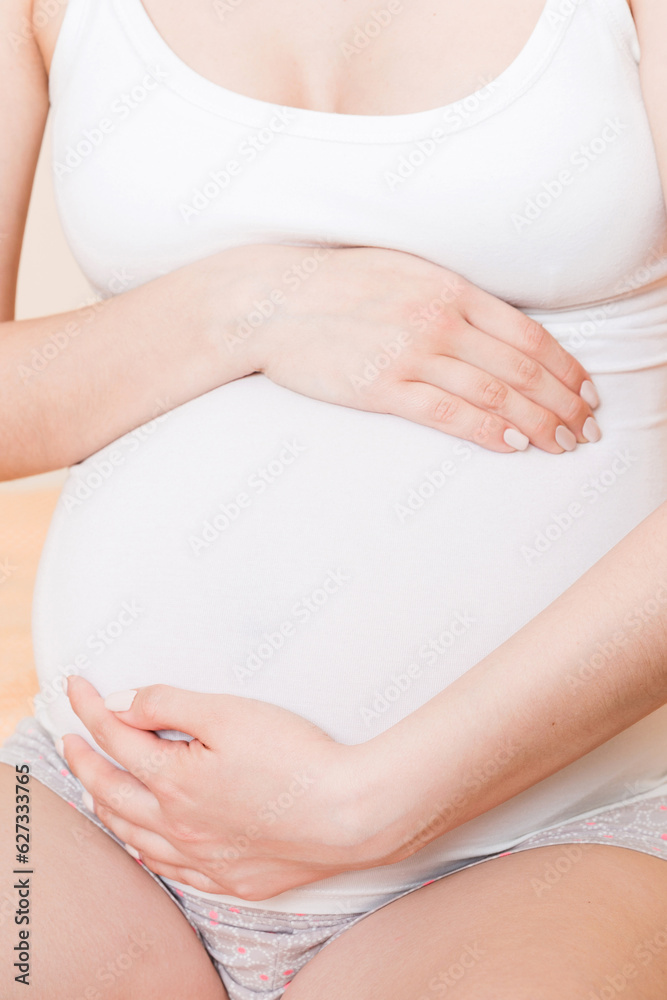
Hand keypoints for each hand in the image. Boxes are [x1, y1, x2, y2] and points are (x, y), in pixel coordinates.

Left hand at [60, 675, 371, 899]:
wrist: (352, 814)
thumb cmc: (296, 757)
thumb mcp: (228, 713)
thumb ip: (167, 705)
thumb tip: (120, 706)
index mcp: (174, 782)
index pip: (117, 739)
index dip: (91, 709)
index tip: (76, 688)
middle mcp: (179, 827)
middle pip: (113, 793)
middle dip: (84, 761)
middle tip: (68, 740)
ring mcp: (205, 859)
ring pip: (135, 836)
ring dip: (106, 808)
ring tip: (94, 788)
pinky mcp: (235, 879)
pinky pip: (171, 871)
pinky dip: (146, 853)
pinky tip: (144, 847)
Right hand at [234, 244, 600, 454]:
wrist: (273, 302)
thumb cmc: (339, 285)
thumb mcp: (406, 272)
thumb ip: (453, 297)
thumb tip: (498, 329)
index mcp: (451, 288)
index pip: (529, 335)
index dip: (567, 370)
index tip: (586, 394)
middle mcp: (439, 319)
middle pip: (521, 368)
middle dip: (562, 404)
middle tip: (585, 430)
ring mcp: (411, 353)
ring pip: (493, 393)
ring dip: (535, 423)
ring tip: (560, 445)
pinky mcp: (381, 387)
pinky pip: (447, 413)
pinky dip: (485, 430)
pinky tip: (511, 445)